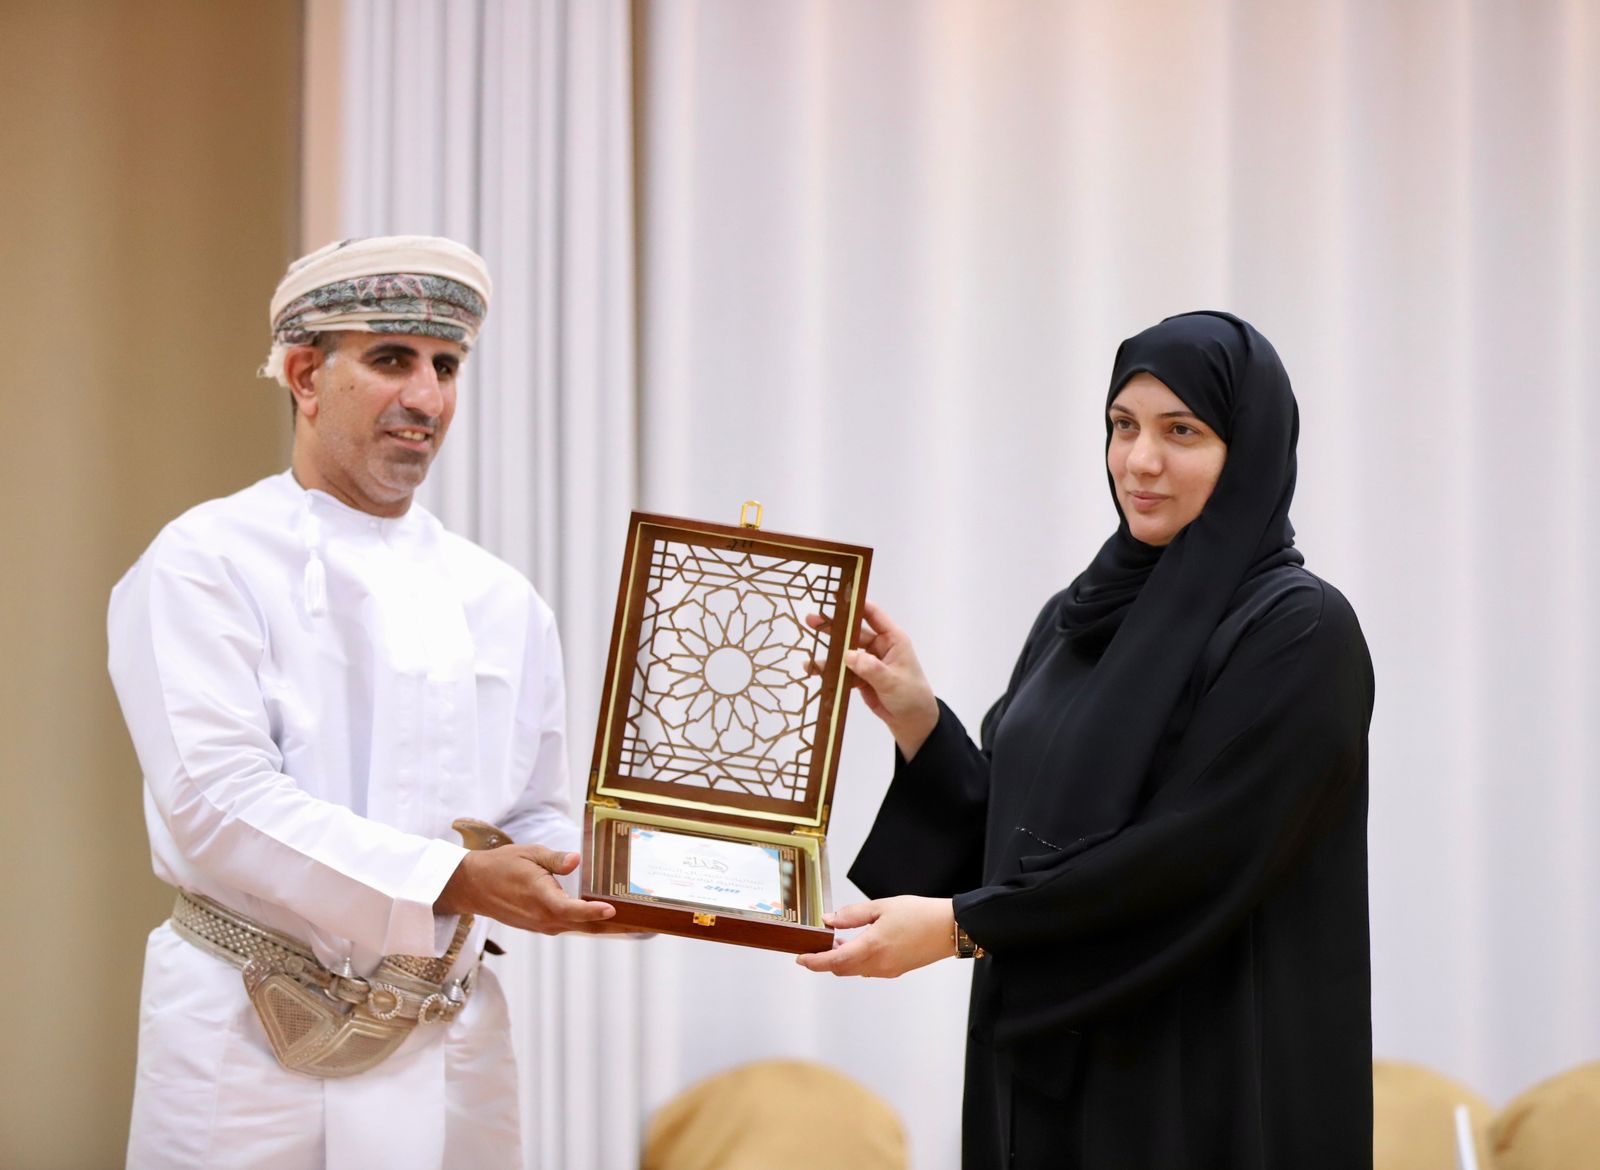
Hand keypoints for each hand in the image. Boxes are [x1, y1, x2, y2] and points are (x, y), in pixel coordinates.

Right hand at [435, 844, 616, 934]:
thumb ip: (555, 859)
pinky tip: (602, 917)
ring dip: (602, 925)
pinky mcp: (539, 926)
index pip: (572, 910)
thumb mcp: (529, 854)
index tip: (612, 909)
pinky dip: (586, 923)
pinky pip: (567, 926)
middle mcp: (543, 918)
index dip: (593, 912)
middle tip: (641, 923)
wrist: (473, 886)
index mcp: (541, 899)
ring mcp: (541, 925)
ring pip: (578, 927)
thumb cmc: (501, 866)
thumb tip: (576, 860)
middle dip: (612, 926)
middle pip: (584, 925)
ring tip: (631, 922)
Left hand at [794, 896, 955, 977]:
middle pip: (841, 969)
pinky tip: (860, 944)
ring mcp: (888, 970)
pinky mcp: (896, 971)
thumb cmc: (919, 914)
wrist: (949, 928)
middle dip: (826, 960)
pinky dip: (857, 961)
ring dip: (842, 960)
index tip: (800, 958)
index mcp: (871, 947)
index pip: (834, 962)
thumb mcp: (881, 907)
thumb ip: (852, 915)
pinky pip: (869, 969)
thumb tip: (829, 920)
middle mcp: (878, 964)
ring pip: (855, 970)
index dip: (814, 962)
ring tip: (839, 940)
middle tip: (818, 945)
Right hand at [807, 599, 938, 758]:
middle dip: (833, 628)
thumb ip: (871, 668)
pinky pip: (842, 672)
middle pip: (852, 633)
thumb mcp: (893, 681)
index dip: (855, 604)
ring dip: (828, 654)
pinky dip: (829, 672)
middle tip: (811, 620)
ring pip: (844, 653)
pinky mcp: (860, 678)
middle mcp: (879, 647)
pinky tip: (814, 671)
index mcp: (892, 640)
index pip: (873, 615)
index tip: (837, 596)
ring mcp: (868, 663)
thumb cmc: (911, 696)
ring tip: (808, 657)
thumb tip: (848, 655)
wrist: (913, 722)